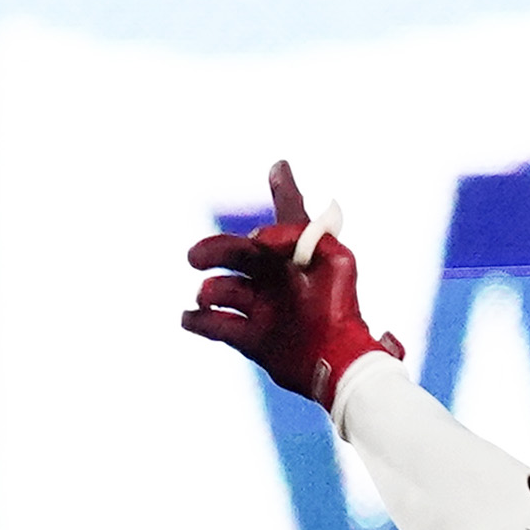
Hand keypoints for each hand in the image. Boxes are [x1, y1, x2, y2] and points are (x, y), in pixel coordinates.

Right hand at [183, 160, 404, 409]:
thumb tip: (259, 237)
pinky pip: (219, 326)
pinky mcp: (254, 339)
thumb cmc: (341, 309)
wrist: (339, 362)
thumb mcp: (334, 260)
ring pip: (224, 291)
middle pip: (238, 254)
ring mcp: (264, 309)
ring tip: (206, 297)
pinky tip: (188, 317)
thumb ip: (302, 235)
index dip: (285, 190)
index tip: (280, 167)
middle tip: (195, 257)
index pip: (290, 216)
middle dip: (214, 251)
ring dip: (210, 291)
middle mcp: (278, 279)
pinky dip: (200, 321)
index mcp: (298, 257)